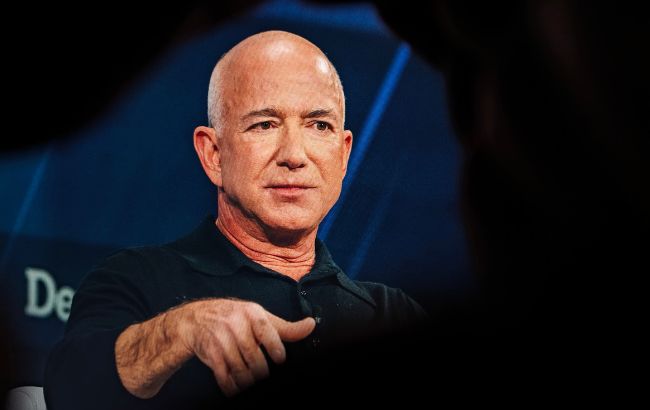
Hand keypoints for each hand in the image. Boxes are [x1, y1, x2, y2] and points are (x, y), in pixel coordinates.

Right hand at [177, 298, 315, 396]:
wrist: (197, 319)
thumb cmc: (236, 318)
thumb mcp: (260, 317)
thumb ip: (285, 327)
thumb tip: (311, 325)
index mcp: (252, 313)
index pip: (266, 331)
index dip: (275, 348)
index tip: (280, 360)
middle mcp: (235, 324)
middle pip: (254, 356)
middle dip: (261, 371)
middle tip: (263, 375)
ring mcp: (221, 338)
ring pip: (240, 369)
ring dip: (248, 382)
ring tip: (251, 382)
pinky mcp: (210, 353)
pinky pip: (223, 376)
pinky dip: (231, 387)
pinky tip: (236, 388)